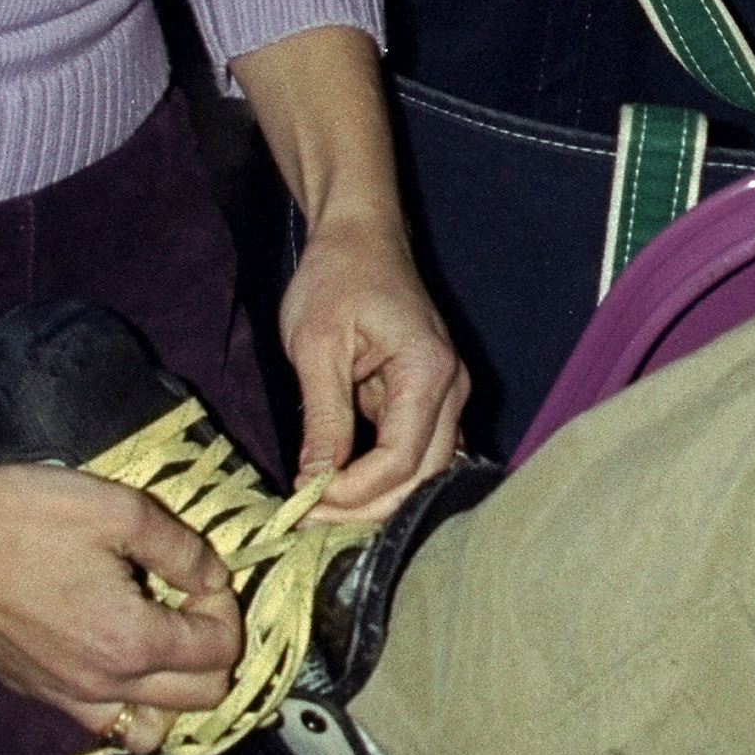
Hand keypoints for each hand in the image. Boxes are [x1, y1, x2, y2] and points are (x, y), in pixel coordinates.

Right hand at [0, 456, 238, 751]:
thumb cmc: (23, 518)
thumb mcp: (124, 511)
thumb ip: (183, 550)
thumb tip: (214, 576)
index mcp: (129, 643)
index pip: (220, 653)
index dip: (227, 608)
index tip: (204, 574)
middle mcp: (97, 685)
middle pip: (199, 702)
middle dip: (213, 651)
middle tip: (192, 602)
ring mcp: (59, 694)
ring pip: (146, 728)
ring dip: (173, 689)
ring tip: (165, 636)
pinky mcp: (30, 688)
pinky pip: (98, 718)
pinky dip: (126, 697)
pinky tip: (117, 645)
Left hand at [277, 213, 468, 520]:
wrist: (360, 237)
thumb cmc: (336, 278)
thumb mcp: (316, 347)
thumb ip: (323, 418)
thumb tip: (314, 485)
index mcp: (428, 371)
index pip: (401, 460)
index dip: (352, 493)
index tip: (302, 502)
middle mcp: (451, 387)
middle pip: (422, 476)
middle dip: (365, 507)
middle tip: (306, 517)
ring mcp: (445, 393)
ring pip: (423, 471)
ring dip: (375, 498)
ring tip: (318, 506)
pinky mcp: (428, 396)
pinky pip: (414, 452)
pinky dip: (381, 477)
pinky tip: (340, 485)